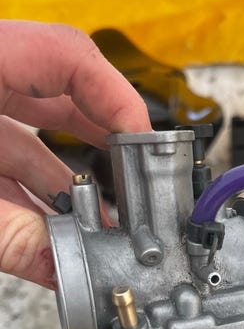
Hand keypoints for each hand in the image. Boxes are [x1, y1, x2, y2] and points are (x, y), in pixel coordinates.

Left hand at [0, 20, 151, 287]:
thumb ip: (11, 235)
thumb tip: (65, 271)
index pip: (68, 58)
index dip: (118, 99)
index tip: (145, 145)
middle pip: (67, 96)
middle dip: (110, 146)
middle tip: (139, 185)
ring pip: (40, 134)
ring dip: (75, 182)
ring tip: (103, 225)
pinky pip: (14, 156)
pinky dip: (40, 193)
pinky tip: (61, 229)